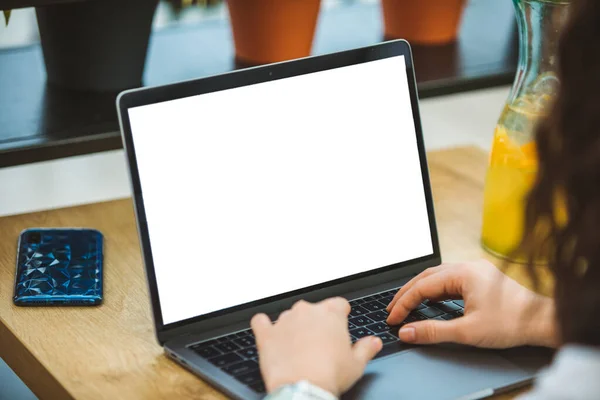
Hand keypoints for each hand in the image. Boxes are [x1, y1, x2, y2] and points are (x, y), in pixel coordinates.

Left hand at [251, 298, 382, 395]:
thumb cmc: (330, 375)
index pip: (338, 304)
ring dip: (294, 327)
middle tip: (321, 344)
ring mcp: (284, 320)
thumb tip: (374, 342)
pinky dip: (264, 326)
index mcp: (331, 313)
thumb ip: (366, 348)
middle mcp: (306, 311)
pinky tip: (269, 334)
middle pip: (314, 310)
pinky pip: (261, 322)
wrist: (303, 387)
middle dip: (317, 323)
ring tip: (298, 348)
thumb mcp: (357, 364)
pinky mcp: (266, 333)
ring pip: (290, 316)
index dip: (341, 315)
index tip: (340, 324)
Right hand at [386, 260, 557, 348]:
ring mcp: (475, 270)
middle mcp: (467, 266)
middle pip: (427, 276)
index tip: (393, 318)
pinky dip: (435, 289)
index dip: (404, 303)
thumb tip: (407, 332)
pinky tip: (429, 299)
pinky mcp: (480, 277)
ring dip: (420, 289)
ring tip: (405, 303)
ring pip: (437, 276)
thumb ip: (433, 331)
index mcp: (463, 273)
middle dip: (407, 293)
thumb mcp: (467, 331)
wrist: (542, 321)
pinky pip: (450, 279)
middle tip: (392, 309)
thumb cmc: (511, 323)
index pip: (423, 286)